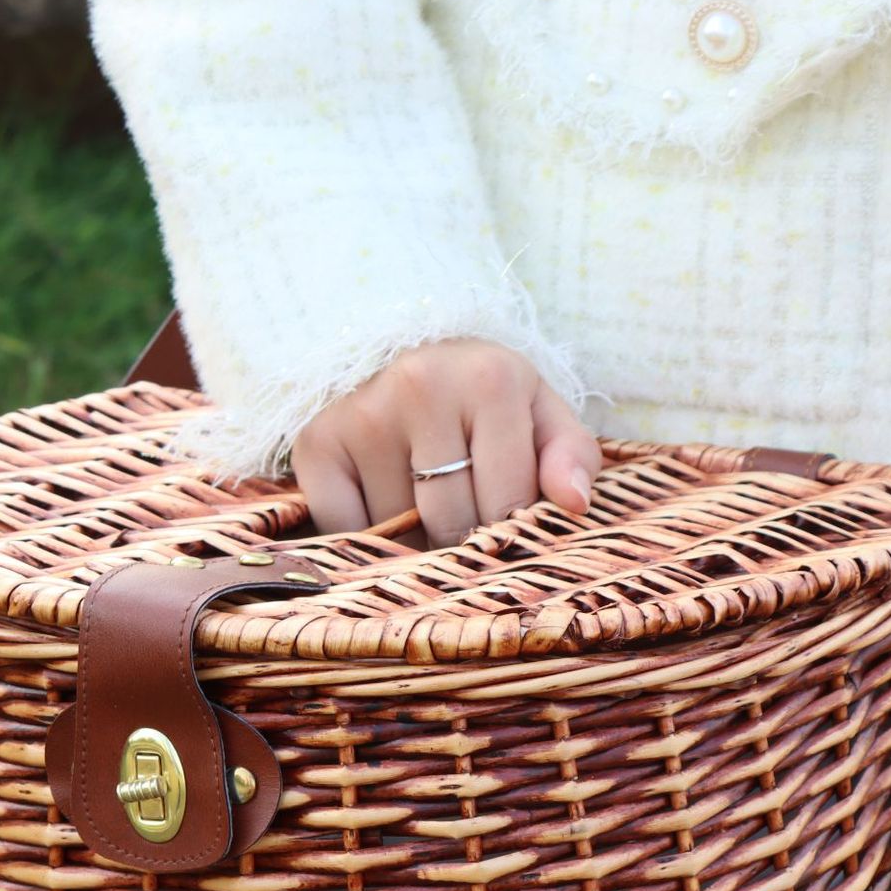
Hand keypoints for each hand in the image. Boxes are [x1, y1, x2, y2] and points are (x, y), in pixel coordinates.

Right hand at [291, 339, 601, 547]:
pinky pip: (346, 530)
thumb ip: (571, 455)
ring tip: (421, 504)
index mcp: (491, 380)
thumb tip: (574, 502)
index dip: (509, 534)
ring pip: (399, 532)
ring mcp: (363, 415)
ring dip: (413, 540)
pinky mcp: (316, 443)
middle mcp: (421, 386)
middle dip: (461, 541)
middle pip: (452, 523)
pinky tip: (380, 506)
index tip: (506, 525)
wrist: (397, 349)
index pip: (507, 505)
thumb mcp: (539, 414)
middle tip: (463, 519)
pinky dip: (365, 538)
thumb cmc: (481, 397)